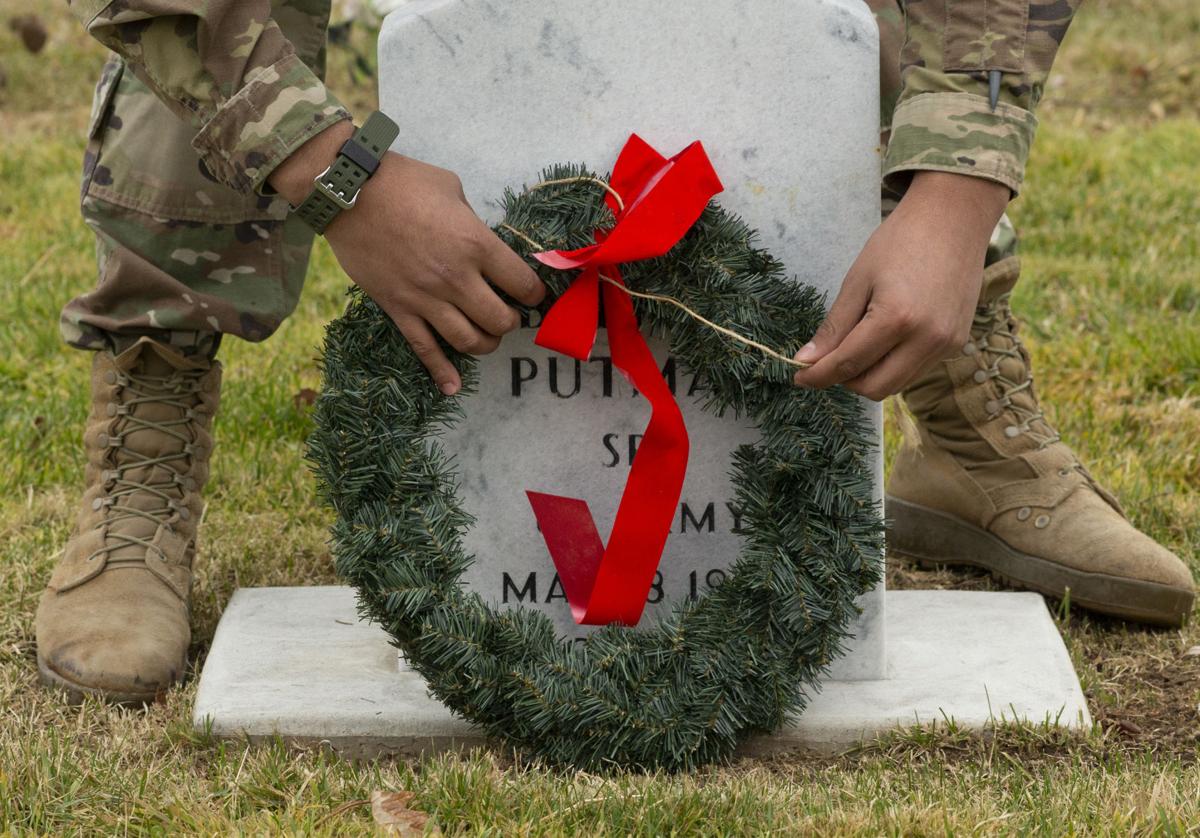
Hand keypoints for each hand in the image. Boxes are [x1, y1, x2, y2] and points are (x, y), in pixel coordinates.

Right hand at [269, 121, 544, 394]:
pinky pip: (424, 349)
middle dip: (510, 322)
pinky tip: (452, 386)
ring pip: (468, 341)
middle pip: (500, 320)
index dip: (533, 294)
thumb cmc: (403, 182)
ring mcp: (426, 298)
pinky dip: (441, 372)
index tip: (532, 294)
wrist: (347, 192)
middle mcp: (456, 278)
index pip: (522, 284)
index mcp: (476, 244)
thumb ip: (472, 222)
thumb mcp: (452, 190)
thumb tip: (481, 243)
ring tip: (487, 335)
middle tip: (508, 314)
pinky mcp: (399, 309)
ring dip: (485, 344)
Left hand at [791, 171, 1008, 400]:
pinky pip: (915, 370)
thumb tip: (806, 360)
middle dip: (844, 380)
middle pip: (873, 388)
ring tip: (858, 342)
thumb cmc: (900, 241)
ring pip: (896, 384)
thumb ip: (834, 326)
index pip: (847, 364)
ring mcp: (946, 344)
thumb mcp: (858, 280)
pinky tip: (886, 337)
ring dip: (869, 374)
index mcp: (896, 318)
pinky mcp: (957, 343)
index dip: (818, 375)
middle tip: (829, 359)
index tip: (799, 376)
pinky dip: (893, 364)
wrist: (953, 218)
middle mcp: (926, 338)